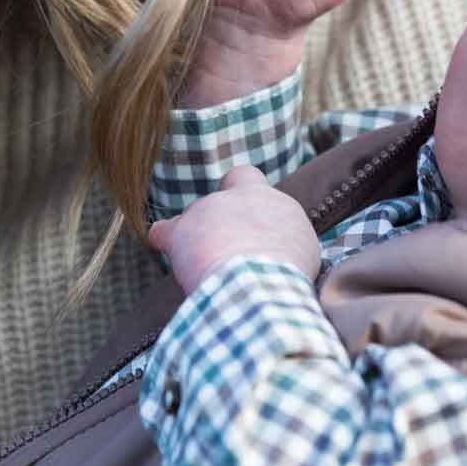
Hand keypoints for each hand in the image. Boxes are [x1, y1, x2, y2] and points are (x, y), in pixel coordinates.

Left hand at [148, 165, 321, 294]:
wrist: (262, 285)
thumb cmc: (287, 278)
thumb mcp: (303, 254)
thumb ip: (287, 241)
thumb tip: (280, 251)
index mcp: (272, 201)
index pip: (248, 180)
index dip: (243, 196)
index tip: (246, 223)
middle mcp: (239, 197)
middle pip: (221, 195)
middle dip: (220, 213)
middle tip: (226, 245)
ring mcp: (208, 210)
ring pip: (195, 217)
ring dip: (198, 239)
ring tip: (209, 272)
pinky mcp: (180, 231)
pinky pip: (162, 231)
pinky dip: (165, 240)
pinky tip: (167, 250)